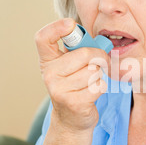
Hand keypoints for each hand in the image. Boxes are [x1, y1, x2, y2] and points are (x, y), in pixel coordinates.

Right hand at [35, 18, 109, 132]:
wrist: (71, 120)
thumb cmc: (76, 86)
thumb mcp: (72, 66)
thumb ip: (80, 50)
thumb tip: (103, 41)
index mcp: (48, 61)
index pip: (43, 38)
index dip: (56, 27)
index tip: (71, 24)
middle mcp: (50, 74)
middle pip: (85, 54)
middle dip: (99, 57)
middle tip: (100, 63)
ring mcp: (59, 89)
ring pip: (94, 70)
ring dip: (99, 76)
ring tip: (89, 83)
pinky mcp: (74, 102)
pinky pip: (99, 85)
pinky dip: (100, 88)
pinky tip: (91, 94)